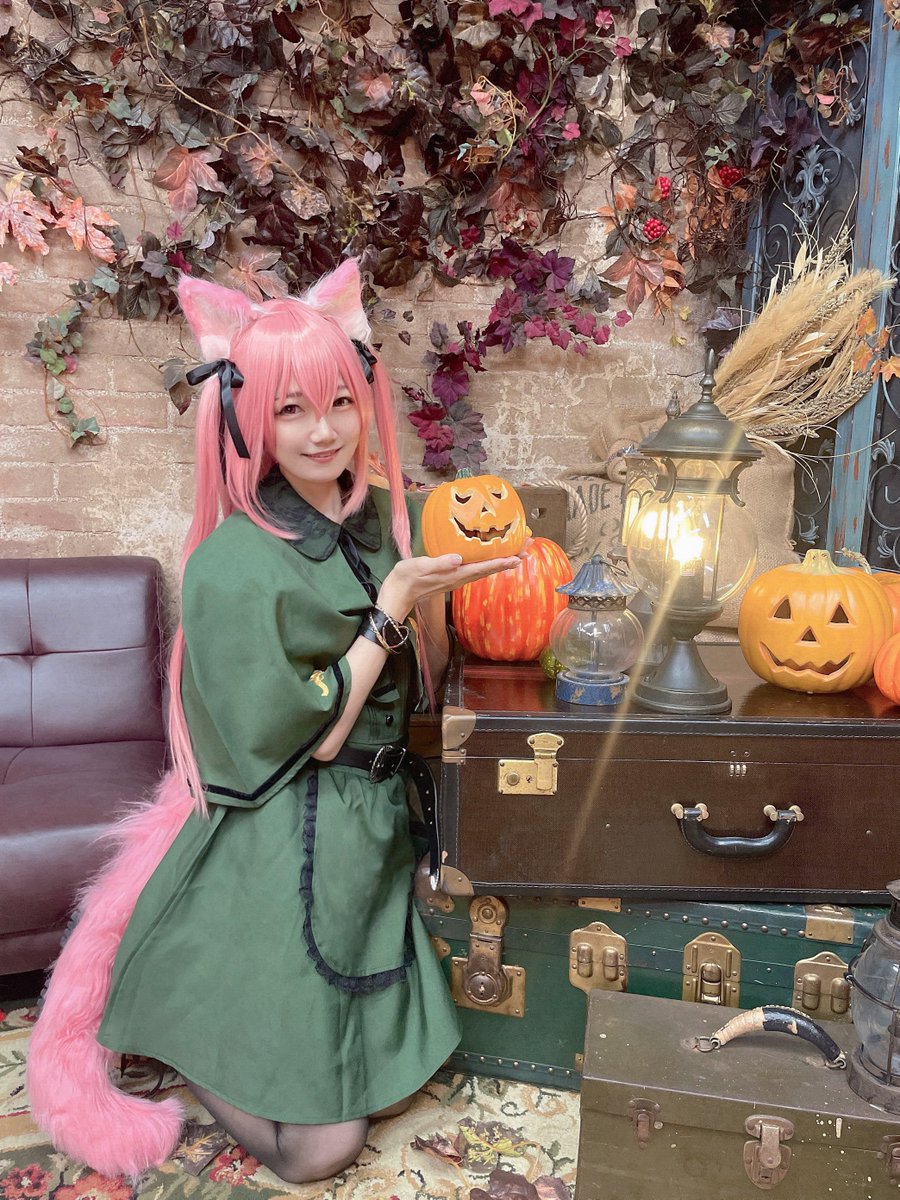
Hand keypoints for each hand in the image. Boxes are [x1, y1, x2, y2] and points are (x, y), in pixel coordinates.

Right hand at [378, 552, 520, 621]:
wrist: (398, 594)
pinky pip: (477, 567)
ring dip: (502, 560)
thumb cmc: (406, 579)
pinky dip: (489, 561)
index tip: (520, 556)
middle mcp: (461, 577)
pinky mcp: (452, 575)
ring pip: (486, 568)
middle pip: (491, 568)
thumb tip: (458, 558)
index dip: (503, 561)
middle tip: (528, 547)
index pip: (484, 567)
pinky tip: (491, 555)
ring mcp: (457, 577)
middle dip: (510, 558)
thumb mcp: (420, 567)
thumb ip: (439, 563)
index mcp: (456, 574)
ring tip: (518, 551)